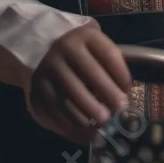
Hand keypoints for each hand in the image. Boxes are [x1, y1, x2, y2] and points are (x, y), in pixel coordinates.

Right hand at [28, 21, 132, 142]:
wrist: (35, 41)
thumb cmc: (75, 45)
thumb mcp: (92, 41)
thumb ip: (107, 59)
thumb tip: (123, 91)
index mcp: (84, 36)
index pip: (108, 54)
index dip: (121, 74)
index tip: (128, 91)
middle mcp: (65, 49)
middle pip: (90, 73)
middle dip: (107, 94)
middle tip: (119, 110)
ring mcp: (48, 67)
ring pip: (70, 93)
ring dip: (88, 111)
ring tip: (102, 124)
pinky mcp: (36, 84)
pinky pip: (53, 106)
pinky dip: (67, 119)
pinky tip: (80, 127)